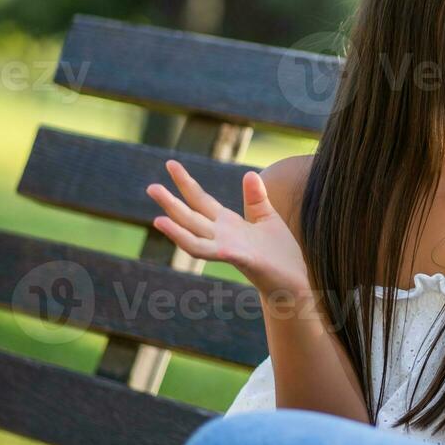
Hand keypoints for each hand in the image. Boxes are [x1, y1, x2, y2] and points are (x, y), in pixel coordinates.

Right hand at [146, 159, 310, 297]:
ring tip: (157, 219)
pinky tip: (188, 240)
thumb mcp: (267, 218)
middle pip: (191, 216)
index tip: (170, 163)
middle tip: (150, 187)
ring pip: (195, 237)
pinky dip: (198, 245)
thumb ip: (256, 198)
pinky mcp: (241, 259)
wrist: (294, 281)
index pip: (201, 200)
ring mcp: (228, 248)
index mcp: (228, 223)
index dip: (186, 182)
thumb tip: (249, 173)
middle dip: (171, 203)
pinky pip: (213, 252)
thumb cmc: (279, 252)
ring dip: (176, 229)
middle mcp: (222, 235)